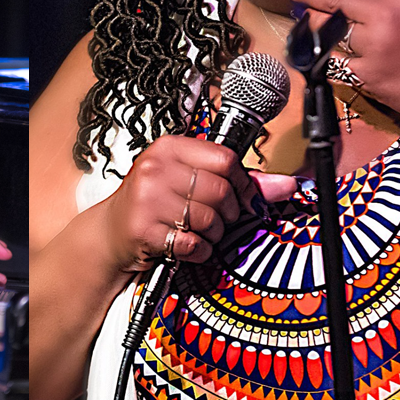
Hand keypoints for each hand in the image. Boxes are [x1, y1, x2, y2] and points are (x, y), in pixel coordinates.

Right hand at [100, 135, 296, 272]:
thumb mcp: (190, 181)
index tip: (240, 198)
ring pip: (210, 220)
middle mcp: (155, 168)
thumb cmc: (155, 203)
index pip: (225, 159)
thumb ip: (240, 181)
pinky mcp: (144, 229)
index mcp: (169, 147)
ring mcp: (147, 199)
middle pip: (220, 191)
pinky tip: (187, 246)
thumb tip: (288, 185)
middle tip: (215, 219)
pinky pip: (193, 244)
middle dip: (228, 213)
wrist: (112, 233)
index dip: (241, 184)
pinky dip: (199, 251)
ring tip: (197, 232)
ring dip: (213, 235)